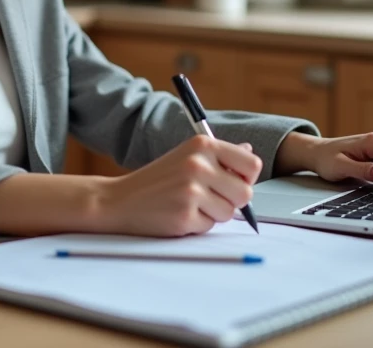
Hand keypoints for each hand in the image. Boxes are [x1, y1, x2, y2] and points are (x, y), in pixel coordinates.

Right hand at [97, 135, 261, 236]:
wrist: (120, 200)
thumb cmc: (157, 179)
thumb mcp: (187, 156)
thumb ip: (219, 156)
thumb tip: (249, 150)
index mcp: (203, 145)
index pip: (252, 164)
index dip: (246, 178)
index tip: (233, 182)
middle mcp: (198, 164)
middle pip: (245, 193)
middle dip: (232, 201)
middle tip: (210, 197)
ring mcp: (191, 191)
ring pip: (229, 213)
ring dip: (213, 214)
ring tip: (190, 204)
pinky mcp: (184, 215)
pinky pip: (210, 227)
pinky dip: (198, 224)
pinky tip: (179, 214)